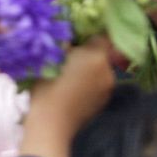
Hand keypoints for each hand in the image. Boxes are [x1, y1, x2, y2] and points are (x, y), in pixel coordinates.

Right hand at [20, 38, 115, 156]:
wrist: (51, 122)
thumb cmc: (47, 85)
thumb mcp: (51, 56)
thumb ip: (64, 42)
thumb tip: (69, 36)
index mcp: (97, 57)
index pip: (103, 36)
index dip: (90, 34)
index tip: (77, 35)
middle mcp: (109, 72)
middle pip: (100, 54)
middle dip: (86, 52)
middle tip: (66, 55)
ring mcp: (108, 89)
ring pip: (99, 70)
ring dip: (87, 68)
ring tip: (66, 73)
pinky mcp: (103, 103)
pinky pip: (97, 84)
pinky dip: (87, 82)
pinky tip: (71, 88)